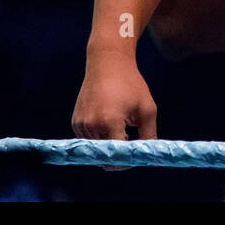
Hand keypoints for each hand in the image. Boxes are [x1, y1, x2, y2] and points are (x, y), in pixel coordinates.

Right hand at [72, 48, 158, 168]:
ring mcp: (81, 124)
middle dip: (118, 155)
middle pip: (105, 156)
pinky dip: (100, 137)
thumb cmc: (131, 84)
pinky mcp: (76, 122)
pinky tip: (109, 120)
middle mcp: (92, 125)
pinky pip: (89, 140)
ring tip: (121, 125)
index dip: (127, 161)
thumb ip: (149, 135)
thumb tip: (146, 155)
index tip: (134, 157)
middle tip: (131, 141)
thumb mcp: (147, 109)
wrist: (108, 63)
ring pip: (97, 150)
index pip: (116, 156)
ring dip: (109, 145)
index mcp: (110, 122)